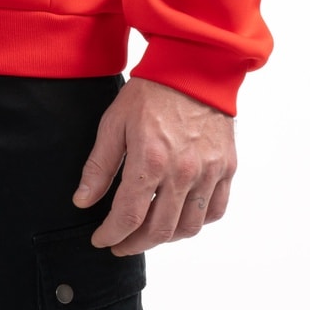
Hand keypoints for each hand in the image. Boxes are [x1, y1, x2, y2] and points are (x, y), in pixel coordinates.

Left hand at [72, 78, 235, 255]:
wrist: (193, 66)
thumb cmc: (151, 91)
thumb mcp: (114, 122)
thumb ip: (99, 166)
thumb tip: (83, 200)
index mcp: (151, 159)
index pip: (129, 216)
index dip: (111, 234)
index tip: (101, 239)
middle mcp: (184, 172)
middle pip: (159, 230)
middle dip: (134, 243)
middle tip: (120, 243)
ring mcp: (209, 172)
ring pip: (189, 227)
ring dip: (165, 238)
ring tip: (147, 232)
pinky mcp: (226, 167)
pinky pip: (215, 210)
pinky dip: (196, 222)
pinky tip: (179, 216)